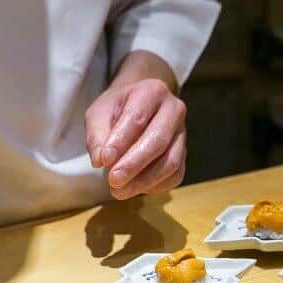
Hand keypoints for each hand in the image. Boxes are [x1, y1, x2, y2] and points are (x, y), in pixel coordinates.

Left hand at [85, 77, 186, 200]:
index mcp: (152, 91)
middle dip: (134, 164)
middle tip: (113, 181)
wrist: (138, 105)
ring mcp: (182, 133)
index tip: (104, 160)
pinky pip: (176, 174)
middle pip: (158, 140)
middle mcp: (174, 109)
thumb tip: (101, 160)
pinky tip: (135, 188)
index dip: (120, 141)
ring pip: (171, 161)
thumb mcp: (99, 112)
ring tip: (119, 191)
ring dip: (144, 181)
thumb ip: (96, 133)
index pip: (137, 117)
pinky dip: (156, 186)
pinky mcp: (185, 153)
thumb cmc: (117, 108)